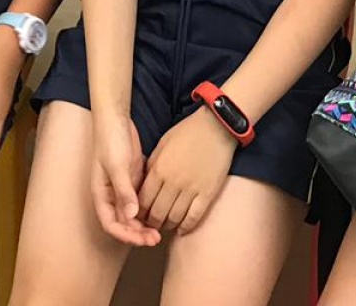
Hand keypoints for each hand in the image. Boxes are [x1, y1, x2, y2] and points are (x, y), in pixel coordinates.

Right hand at [91, 112, 159, 247]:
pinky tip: (162, 212)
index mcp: (101, 195)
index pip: (111, 225)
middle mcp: (111, 196)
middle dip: (138, 234)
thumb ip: (123, 191)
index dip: (126, 235)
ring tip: (160, 231)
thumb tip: (131, 215)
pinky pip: (141, 203)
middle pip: (123, 224)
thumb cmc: (111, 140)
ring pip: (133, 216)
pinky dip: (149, 211)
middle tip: (156, 239)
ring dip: (144, 225)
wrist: (116, 119)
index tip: (143, 239)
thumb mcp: (117, 165)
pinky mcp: (133, 181)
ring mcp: (123, 189)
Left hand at [139, 108, 236, 234]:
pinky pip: (194, 217)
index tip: (140, 214)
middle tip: (152, 224)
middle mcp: (173, 182)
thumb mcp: (162, 144)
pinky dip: (186, 226)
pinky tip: (182, 229)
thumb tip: (145, 184)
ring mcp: (191, 189)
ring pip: (174, 218)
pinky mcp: (207, 193)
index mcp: (158, 169)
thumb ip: (152, 165)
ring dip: (168, 226)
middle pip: (157, 213)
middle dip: (152, 222)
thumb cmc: (187, 132)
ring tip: (166, 226)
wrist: (216, 127)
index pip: (143, 200)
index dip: (139, 211)